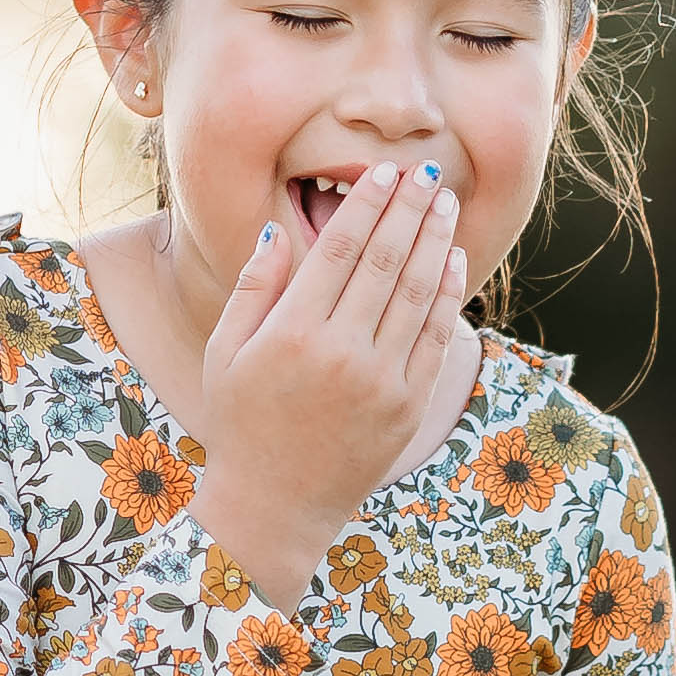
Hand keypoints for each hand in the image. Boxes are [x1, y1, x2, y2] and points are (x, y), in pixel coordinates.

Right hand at [196, 164, 467, 610]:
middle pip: (385, 260)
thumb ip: (252, 290)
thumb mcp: (224, 354)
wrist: (276, 504)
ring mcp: (381, 380)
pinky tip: (451, 257)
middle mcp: (341, 352)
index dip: (366, 205)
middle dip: (408, 208)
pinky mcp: (408, 404)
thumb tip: (276, 229)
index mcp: (290, 334)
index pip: (338, 249)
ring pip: (416, 291)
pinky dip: (446, 291)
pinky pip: (434, 335)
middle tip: (425, 172)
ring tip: (444, 202)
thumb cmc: (241, 423)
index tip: (383, 173)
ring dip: (434, 239)